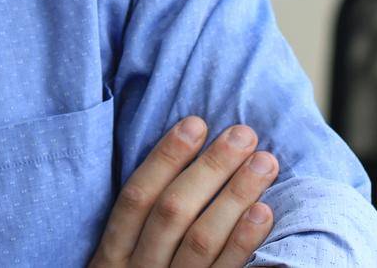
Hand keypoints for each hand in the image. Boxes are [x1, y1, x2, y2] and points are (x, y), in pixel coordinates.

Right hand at [86, 116, 278, 267]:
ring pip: (201, 241)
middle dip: (210, 168)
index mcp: (112, 258)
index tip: (196, 123)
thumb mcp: (123, 265)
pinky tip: (264, 212)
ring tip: (264, 162)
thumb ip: (142, 229)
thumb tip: (181, 168)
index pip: (136, 199)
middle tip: (243, 134)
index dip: (165, 158)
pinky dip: (245, 242)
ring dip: (235, 196)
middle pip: (173, 213)